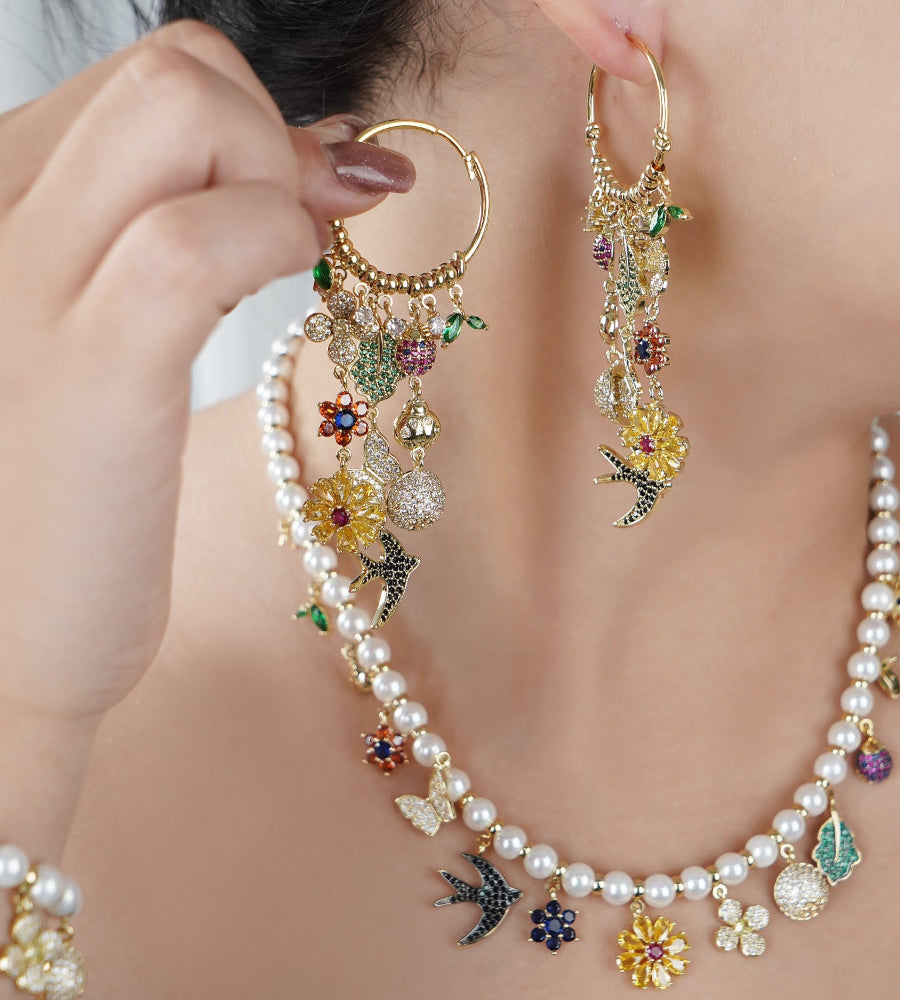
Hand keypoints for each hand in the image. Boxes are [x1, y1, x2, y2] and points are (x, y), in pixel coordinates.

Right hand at [0, 20, 410, 722]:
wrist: (11, 632)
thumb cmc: (77, 485)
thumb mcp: (115, 327)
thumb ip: (189, 220)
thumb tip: (329, 148)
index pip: (150, 76)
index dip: (251, 129)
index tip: (293, 209)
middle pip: (175, 66)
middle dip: (271, 139)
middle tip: (292, 239)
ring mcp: (31, 285)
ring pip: (184, 109)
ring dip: (281, 185)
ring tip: (280, 276)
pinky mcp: (91, 368)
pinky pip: (199, 240)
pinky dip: (275, 245)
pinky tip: (285, 298)